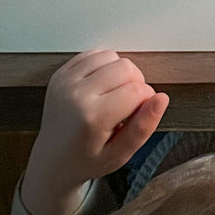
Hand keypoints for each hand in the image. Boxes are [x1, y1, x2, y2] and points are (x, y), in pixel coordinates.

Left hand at [21, 50, 169, 214]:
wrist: (52, 160)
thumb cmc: (87, 160)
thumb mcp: (120, 154)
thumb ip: (144, 126)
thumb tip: (162, 98)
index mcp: (92, 117)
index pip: (138, 90)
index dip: (147, 100)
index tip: (137, 115)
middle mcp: (76, 94)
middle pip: (126, 67)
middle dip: (136, 84)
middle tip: (127, 106)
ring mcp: (66, 81)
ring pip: (112, 56)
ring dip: (120, 72)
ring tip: (113, 95)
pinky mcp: (61, 74)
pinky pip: (94, 54)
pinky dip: (104, 66)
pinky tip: (101, 87)